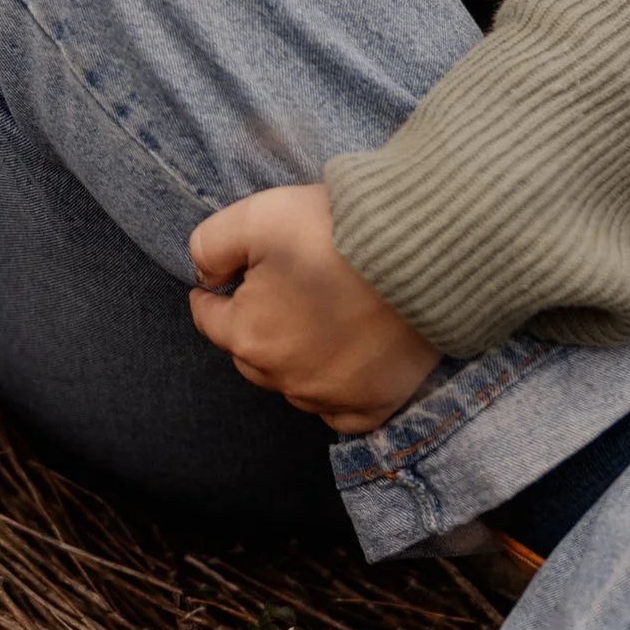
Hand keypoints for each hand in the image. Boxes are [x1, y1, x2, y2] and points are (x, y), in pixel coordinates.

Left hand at [187, 179, 439, 434]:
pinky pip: (341, 413)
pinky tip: (344, 364)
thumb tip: (205, 274)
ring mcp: (330, 397)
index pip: (209, 317)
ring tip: (318, 318)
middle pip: (251, 353)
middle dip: (256, 324)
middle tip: (281, 290)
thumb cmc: (337, 231)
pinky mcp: (373, 405)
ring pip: (293, 382)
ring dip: (295, 356)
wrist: (423, 253)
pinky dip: (336, 393)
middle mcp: (283, 377)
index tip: (222, 280)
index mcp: (249, 334)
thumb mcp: (258, 215)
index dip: (214, 292)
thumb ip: (211, 245)